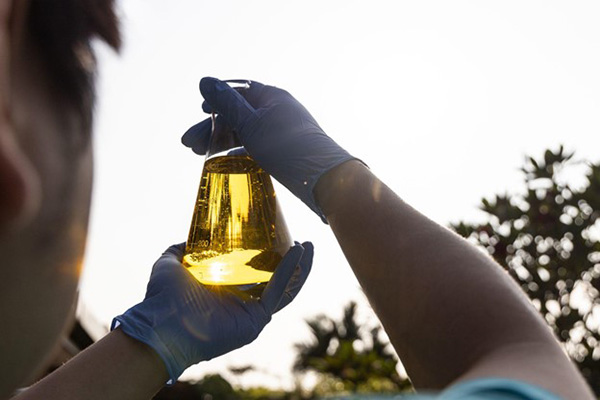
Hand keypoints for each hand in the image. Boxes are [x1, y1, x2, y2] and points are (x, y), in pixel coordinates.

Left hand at [112, 241, 312, 383]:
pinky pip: (277, 294)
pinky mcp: (255, 320)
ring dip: (300, 268)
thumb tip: (188, 238)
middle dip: (293, 263)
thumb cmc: (161, 297)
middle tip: (303, 242)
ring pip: (284, 289)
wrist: (161, 322)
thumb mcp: (170, 262)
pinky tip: (297, 252)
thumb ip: (180, 249)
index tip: (279, 236)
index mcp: (225, 289)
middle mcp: (241, 302)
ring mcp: (250, 312)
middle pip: (276, 281)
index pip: (254, 273)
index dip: (268, 256)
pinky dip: (289, 272)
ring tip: (309, 246)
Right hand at [181, 77, 356, 221]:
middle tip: (189, 145)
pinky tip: (225, 161)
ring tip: (199, 155)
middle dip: (213, 127)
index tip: (201, 111)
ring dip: (222, 140)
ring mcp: (282, 131)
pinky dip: (239, 151)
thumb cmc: (289, 148)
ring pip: (245, 131)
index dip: (217, 100)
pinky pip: (256, 145)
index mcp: (272, 97)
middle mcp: (278, 110)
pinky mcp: (284, 151)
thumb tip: (204, 81)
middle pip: (238, 113)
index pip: (239, 90)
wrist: (324, 179)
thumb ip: (226, 104)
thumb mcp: (251, 124)